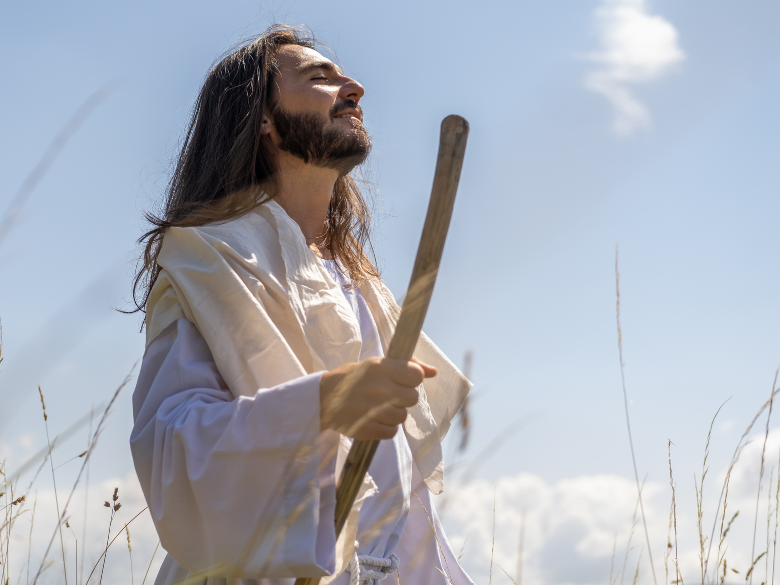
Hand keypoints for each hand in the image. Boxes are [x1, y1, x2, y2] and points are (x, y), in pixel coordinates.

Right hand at [319, 357, 437, 439]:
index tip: (400, 380)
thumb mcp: (377, 364)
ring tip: (378, 408)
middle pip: (413, 398)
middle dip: (403, 398)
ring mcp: (372, 410)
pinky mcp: (366, 429)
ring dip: (394, 414)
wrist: (323, 398)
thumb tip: (434, 372)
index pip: (417, 376)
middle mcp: (378, 388)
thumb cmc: (354, 378)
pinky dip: (385, 428)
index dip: (411, 379)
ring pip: (403, 417)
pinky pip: (391, 432)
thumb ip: (408, 365)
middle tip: (387, 395)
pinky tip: (373, 419)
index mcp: (380, 368)